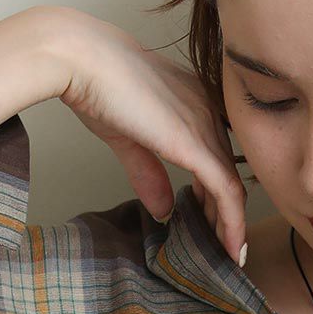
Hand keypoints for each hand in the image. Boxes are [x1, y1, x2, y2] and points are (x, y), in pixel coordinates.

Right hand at [53, 10, 247, 263]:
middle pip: (228, 171)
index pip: (216, 153)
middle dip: (226, 213)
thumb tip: (164, 210)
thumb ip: (148, 173)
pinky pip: (226, 192)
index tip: (213, 220)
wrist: (80, 58)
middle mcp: (207, 111)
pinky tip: (231, 249)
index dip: (216, 191)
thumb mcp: (127, 137)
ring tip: (229, 256)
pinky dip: (232, 224)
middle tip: (222, 246)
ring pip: (232, 186)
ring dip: (232, 225)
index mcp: (193, 101)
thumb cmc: (95, 84)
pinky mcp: (195, 145)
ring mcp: (204, 126)